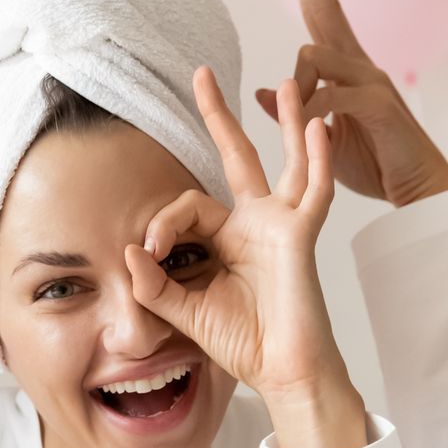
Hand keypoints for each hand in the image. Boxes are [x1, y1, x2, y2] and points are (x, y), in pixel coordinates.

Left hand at [125, 68, 366, 447]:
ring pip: (285, 161)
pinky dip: (319, 161)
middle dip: (218, 116)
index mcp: (226, 239)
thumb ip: (153, 284)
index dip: (162, 223)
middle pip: (236, 157)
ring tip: (290, 83)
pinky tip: (319, 128)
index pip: (187, 206)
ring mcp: (281, 226)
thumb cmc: (243, 344)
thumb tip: (129, 250)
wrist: (282, 372)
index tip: (149, 254)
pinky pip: (315, 191)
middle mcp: (255, 224)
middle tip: (201, 75)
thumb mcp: (183, 312)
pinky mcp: (301, 237)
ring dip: (286, 122)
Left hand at [255, 0, 447, 206]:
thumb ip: (295, 111)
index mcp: (347, 68)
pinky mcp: (377, 105)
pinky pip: (331, 95)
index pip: (322, 12)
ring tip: (304, 124)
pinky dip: (311, 111)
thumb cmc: (374, 164)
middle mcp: (360, 64)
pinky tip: (310, 130)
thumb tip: (264, 92)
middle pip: (325, 7)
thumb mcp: (321, 137)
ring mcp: (371, 80)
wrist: (419, 191)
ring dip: (297, 85)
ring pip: (313, 55)